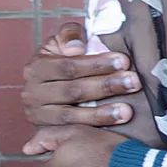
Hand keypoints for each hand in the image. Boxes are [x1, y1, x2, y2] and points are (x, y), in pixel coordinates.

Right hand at [22, 22, 141, 134]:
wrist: (51, 82)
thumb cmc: (66, 55)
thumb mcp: (65, 39)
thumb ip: (70, 34)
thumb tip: (76, 48)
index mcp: (37, 66)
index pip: (69, 66)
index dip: (97, 64)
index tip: (124, 61)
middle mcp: (32, 92)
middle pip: (73, 91)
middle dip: (106, 86)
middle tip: (134, 82)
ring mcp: (37, 114)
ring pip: (71, 115)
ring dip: (101, 114)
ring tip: (127, 111)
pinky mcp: (45, 131)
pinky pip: (70, 131)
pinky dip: (92, 129)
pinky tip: (113, 126)